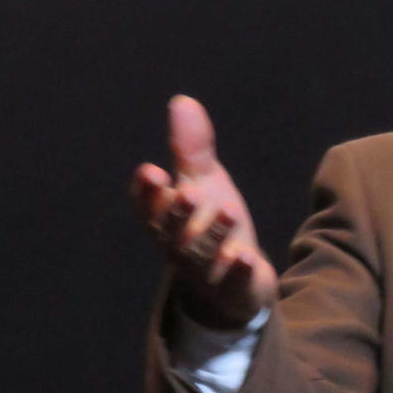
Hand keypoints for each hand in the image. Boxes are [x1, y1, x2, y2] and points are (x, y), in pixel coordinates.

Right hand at [131, 95, 277, 327]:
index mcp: (165, 220)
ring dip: (213, 235)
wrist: (234, 285)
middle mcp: (178, 247)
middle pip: (172, 232)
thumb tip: (182, 101)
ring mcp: (205, 272)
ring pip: (203, 256)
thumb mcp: (204, 184)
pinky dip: (236, 271)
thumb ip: (191, 150)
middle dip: (178, 214)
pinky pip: (232, 284)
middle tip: (187, 192)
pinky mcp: (233, 291)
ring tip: (227, 212)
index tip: (151, 172)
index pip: (147, 207)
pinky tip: (245, 257)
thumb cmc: (210, 227)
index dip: (147, 193)